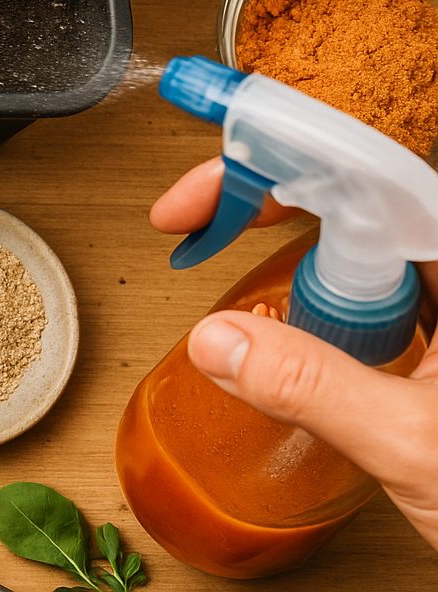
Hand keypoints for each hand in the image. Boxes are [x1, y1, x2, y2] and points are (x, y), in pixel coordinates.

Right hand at [153, 161, 437, 548]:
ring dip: (294, 241)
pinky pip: (382, 288)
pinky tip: (296, 314)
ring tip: (230, 241)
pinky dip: (326, 291)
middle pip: (358, 197)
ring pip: (367, 242)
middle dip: (270, 192)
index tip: (210, 194)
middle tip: (198, 212)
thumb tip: (220, 339)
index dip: (278, 167)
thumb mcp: (413, 444)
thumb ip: (312, 389)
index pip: (370, 178)